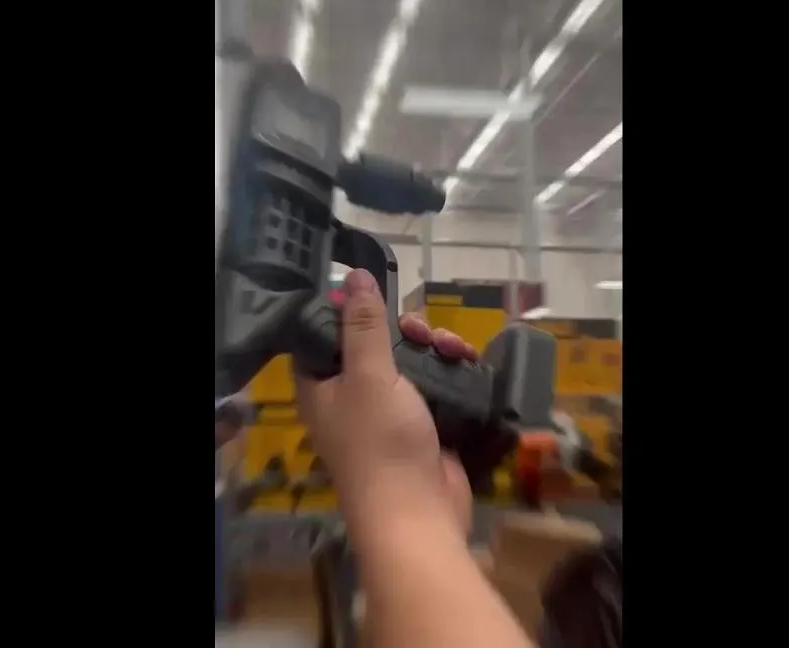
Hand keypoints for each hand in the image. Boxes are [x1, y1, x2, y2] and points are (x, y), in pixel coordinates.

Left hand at [295, 269, 478, 535]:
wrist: (418, 512)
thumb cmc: (381, 442)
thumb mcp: (369, 375)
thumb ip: (363, 325)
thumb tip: (355, 276)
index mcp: (322, 387)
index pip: (323, 337)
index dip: (346, 313)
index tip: (374, 295)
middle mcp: (350, 398)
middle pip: (374, 346)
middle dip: (404, 330)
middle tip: (422, 329)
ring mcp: (389, 414)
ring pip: (410, 364)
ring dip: (434, 347)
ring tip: (455, 347)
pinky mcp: (423, 426)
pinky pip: (435, 386)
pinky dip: (450, 371)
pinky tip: (467, 361)